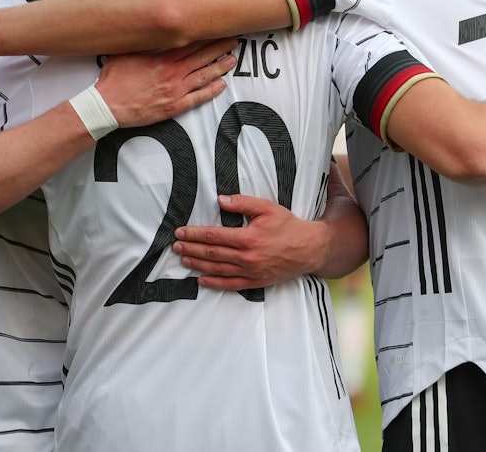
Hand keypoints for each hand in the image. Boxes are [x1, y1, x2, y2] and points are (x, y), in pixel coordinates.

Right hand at [96, 38, 238, 127]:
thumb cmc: (114, 80)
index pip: (190, 42)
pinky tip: (221, 85)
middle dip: (219, 47)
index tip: (216, 28)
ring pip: (204, 75)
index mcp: (162, 58)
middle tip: (233, 40)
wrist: (108, 105)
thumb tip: (144, 32)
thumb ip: (140, 44)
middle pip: (202, 56)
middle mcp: (173, 72)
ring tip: (232, 59)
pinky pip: (198, 98)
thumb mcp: (125, 53)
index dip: (206, 35)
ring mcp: (176, 90)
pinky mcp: (174, 106)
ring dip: (220, 67)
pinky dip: (211, 91)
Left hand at [172, 195, 326, 289]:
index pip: (213, 236)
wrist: (310, 249)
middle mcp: (247, 257)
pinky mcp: (256, 282)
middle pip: (212, 253)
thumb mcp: (267, 208)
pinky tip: (201, 280)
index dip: (194, 234)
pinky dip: (214, 283)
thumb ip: (242, 203)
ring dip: (198, 264)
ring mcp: (251, 272)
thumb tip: (220, 200)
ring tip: (183, 259)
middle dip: (191, 249)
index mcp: (248, 238)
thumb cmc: (288, 226)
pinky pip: (231, 285)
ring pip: (218, 269)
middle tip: (175, 246)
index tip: (180, 232)